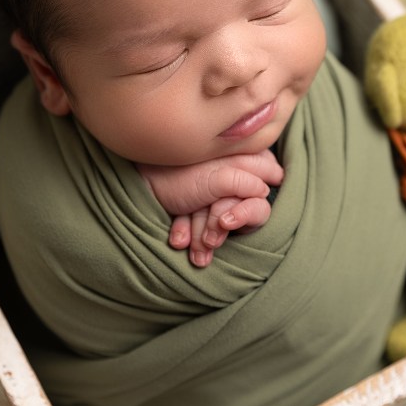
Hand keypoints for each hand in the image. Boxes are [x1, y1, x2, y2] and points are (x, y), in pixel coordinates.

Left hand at [137, 150, 283, 266]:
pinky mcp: (200, 209)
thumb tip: (264, 193)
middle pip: (242, 211)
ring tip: (188, 245)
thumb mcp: (216, 177)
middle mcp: (235, 177)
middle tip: (207, 237)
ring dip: (204, 237)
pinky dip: (191, 233)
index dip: (247, 210)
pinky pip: (205, 228)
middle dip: (220, 228)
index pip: (261, 190)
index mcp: (245, 160)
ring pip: (223, 226)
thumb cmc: (178, 175)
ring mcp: (217, 195)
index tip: (227, 221)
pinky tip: (178, 238)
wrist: (142, 182)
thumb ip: (245, 182)